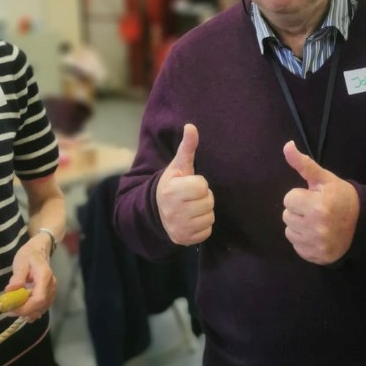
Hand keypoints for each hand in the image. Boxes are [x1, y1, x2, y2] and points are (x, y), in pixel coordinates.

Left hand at [6, 235, 57, 321]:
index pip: (39, 298)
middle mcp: (51, 286)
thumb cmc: (29, 254)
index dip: (26, 307)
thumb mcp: (21, 262)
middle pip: (40, 306)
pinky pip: (41, 307)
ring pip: (41, 309)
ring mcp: (51, 291)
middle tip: (8, 309)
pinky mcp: (49, 295)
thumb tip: (10, 291)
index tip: (12, 309)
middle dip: (23, 311)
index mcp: (44, 276)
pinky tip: (21, 308)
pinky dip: (31, 311)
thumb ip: (17, 277)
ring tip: (12, 308)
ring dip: (27, 312)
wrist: (39, 250)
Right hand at [155, 123, 213, 245]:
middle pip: (208, 201)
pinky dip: (202, 226)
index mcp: (171, 190)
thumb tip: (191, 126)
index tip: (188, 185)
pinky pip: (207, 231)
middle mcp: (173, 210)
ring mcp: (179, 227)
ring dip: (204, 212)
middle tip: (191, 197)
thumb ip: (187, 147)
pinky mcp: (184, 239)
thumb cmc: (172, 185)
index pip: (202, 186)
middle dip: (203, 198)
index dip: (198, 183)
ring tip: (191, 207)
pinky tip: (192, 220)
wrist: (156, 212)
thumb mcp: (178, 166)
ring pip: (209, 217)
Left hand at [282, 141, 358, 264]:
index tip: (314, 197)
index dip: (300, 196)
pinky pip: (296, 246)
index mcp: (318, 206)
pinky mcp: (316, 257)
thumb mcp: (324, 178)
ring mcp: (317, 244)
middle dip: (298, 210)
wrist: (363, 223)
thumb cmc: (341, 197)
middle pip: (286, 215)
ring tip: (316, 221)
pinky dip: (303, 240)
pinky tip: (317, 234)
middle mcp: (316, 227)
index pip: (288, 198)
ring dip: (299, 225)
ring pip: (289, 231)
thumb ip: (304, 163)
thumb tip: (287, 145)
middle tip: (316, 209)